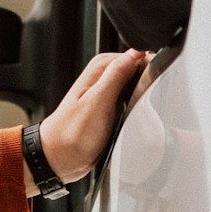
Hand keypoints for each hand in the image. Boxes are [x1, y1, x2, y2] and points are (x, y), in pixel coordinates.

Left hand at [39, 47, 149, 185]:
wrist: (59, 158)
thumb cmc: (72, 133)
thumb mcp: (98, 101)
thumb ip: (117, 75)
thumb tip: (137, 53)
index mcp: (100, 68)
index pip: (136, 57)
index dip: (149, 70)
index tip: (151, 87)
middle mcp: (103, 78)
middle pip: (138, 72)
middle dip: (146, 86)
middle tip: (141, 105)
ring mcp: (107, 94)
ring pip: (137, 89)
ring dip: (142, 99)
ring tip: (135, 115)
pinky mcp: (110, 110)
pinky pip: (132, 103)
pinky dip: (136, 110)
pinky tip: (134, 120)